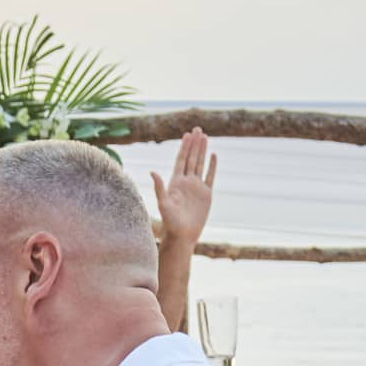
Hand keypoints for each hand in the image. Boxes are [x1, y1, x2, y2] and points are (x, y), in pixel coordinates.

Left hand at [149, 129, 217, 245]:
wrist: (183, 236)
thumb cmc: (170, 223)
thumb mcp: (163, 204)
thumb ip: (159, 188)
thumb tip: (152, 172)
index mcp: (176, 182)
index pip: (181, 160)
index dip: (184, 147)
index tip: (187, 134)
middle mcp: (186, 182)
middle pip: (191, 158)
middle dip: (194, 143)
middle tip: (198, 129)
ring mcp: (197, 187)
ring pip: (200, 164)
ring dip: (202, 150)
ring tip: (205, 136)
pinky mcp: (206, 195)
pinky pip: (210, 177)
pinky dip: (212, 166)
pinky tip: (213, 155)